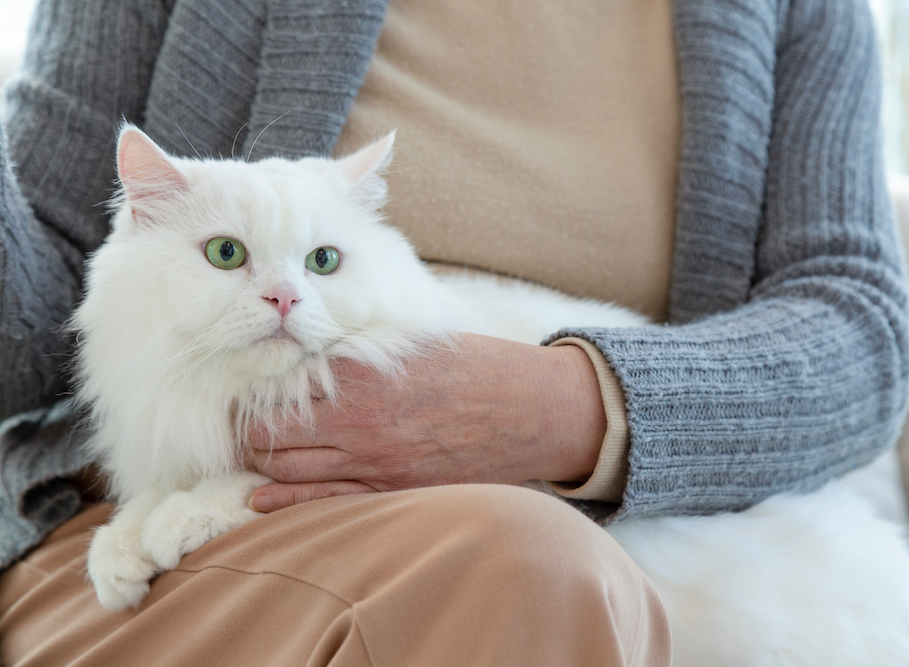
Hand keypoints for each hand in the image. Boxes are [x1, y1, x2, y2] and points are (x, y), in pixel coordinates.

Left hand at [246, 333, 606, 511]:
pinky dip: (286, 502)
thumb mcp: (416, 342)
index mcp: (363, 377)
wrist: (530, 410)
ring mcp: (376, 463)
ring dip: (260, 466)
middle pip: (273, 436)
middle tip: (237, 427)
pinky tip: (260, 500)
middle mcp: (362, 422)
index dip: (251, 394)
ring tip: (248, 457)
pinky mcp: (394, 491)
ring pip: (290, 472)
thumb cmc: (476, 367)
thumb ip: (362, 346)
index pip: (279, 390)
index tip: (239, 391)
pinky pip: (327, 502)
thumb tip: (316, 342)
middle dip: (247, 433)